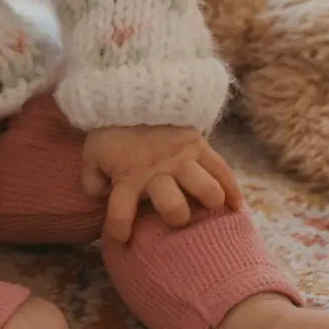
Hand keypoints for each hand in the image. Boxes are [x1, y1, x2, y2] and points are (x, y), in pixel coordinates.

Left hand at [81, 124, 242, 242]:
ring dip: (208, 201)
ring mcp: (181, 159)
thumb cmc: (111, 128)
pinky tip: (235, 206)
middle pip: (174, 208)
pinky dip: (232, 189)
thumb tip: (100, 198)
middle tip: (176, 215)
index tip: (121, 238)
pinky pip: (222, 170)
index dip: (118, 230)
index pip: (120, 213)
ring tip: (210, 205)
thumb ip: (92, 179)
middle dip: (176, 217)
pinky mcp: (198, 144)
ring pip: (206, 190)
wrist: (129, 90)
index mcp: (127, 176)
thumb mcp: (92, 152)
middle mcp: (157, 172)